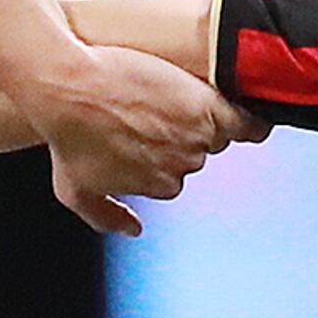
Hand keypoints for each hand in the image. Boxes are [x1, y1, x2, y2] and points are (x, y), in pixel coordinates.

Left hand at [3, 43, 236, 235]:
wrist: (68, 88)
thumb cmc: (67, 136)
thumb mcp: (74, 190)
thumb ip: (106, 216)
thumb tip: (135, 230)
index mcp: (161, 185)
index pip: (177, 171)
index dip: (162, 149)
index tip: (143, 132)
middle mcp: (184, 166)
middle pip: (198, 149)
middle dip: (181, 131)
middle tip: (153, 107)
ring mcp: (197, 136)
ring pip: (217, 130)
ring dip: (205, 116)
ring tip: (175, 96)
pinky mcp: (207, 105)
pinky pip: (245, 121)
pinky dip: (250, 121)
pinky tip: (248, 113)